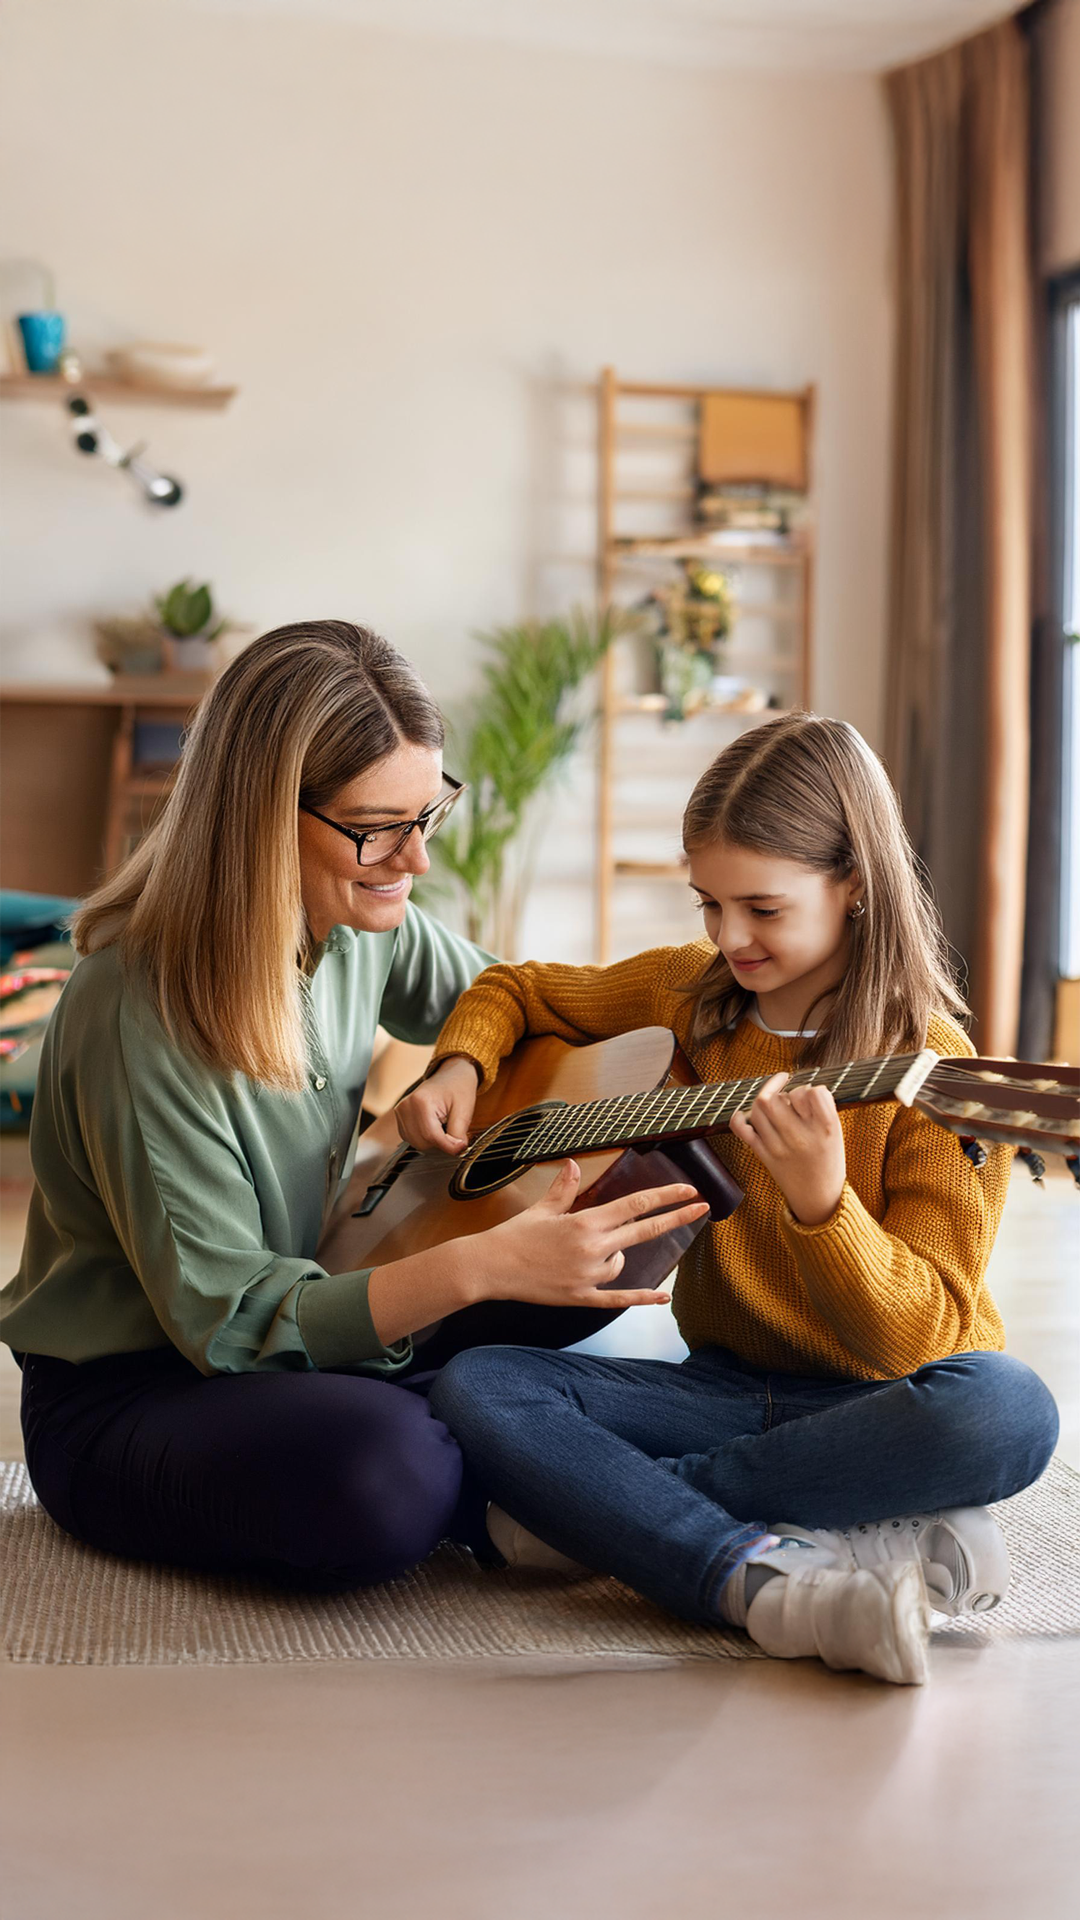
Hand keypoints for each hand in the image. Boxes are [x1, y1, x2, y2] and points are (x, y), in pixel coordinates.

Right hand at [395, 1055, 479, 1154]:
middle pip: (423, 1142)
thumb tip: (457, 1150)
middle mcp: (405, 1107)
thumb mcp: (465, 1109)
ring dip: (434, 1142)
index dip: (449, 1146)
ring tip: (444, 1125)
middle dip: (442, 1143)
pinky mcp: (400, 1118)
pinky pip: (413, 1139)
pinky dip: (426, 1138)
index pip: (432, 1136)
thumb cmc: (459, 1088)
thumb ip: (459, 1133)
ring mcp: (400, 1112)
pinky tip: (435, 1126)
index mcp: (421, 1101)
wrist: (451, 1075)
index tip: (462, 1147)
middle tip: (454, 1131)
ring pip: (417, 1143)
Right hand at [466, 1159, 709, 1311]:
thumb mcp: (541, 1209)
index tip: (688, 1190)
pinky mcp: (582, 1297)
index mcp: (585, 1223)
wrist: (490, 1268)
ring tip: (579, 1254)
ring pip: (622, 1263)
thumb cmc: (514, 1235)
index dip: (665, 1196)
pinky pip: (618, 1299)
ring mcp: (589, 1275)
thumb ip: (563, 1189)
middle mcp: (593, 1248)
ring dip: (617, 1256)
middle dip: (676, 1217)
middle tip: (704, 1207)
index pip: (635, 1205)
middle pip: (644, 1230)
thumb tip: (572, 1164)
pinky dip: (642, 1298)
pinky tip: (663, 1296)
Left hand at [729, 1072, 845, 1225]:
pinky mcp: (764, 1155)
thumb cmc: (829, 1161)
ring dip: (765, 1100)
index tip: (809, 1097)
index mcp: (825, 1129)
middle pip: (778, 1098)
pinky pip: (742, 1129)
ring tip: (775, 1104)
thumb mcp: (836, 1132)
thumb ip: (822, 1107)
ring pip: (759, 1108)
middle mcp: (801, 1136)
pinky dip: (739, 1117)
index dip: (808, 1089)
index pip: (812, 1091)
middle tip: (788, 1098)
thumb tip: (798, 1086)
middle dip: (781, 1091)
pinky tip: (747, 1114)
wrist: (818, 1198)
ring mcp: (779, 1146)